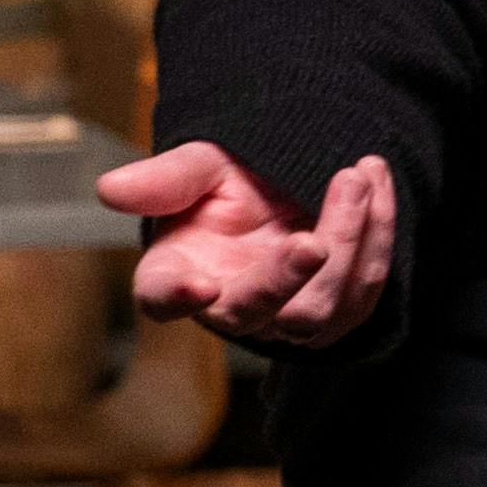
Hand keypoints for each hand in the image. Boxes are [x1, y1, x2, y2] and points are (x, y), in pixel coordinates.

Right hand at [98, 141, 399, 349]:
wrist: (288, 185)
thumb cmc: (229, 183)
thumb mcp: (199, 168)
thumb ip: (164, 181)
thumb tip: (110, 190)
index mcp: (177, 273)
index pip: (162, 298)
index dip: (176, 297)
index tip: (199, 284)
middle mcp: (231, 306)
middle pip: (256, 313)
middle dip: (286, 278)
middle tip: (311, 239)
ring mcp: (288, 318)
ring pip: (323, 309)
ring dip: (346, 242)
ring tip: (355, 176)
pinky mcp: (340, 313)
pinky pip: (366, 286)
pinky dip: (376, 233)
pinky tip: (375, 182)